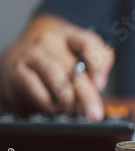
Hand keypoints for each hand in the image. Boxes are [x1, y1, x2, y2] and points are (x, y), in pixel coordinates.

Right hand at [0, 15, 114, 120]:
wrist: (17, 61)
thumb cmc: (55, 62)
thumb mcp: (76, 59)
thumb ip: (93, 69)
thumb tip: (97, 89)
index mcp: (70, 37)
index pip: (89, 43)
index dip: (97, 64)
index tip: (100, 85)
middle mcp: (51, 41)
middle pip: (73, 66)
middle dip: (86, 94)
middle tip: (94, 113)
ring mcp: (32, 54)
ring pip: (53, 74)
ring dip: (66, 97)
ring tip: (73, 111)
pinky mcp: (17, 70)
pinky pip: (32, 85)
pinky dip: (44, 100)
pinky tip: (52, 109)